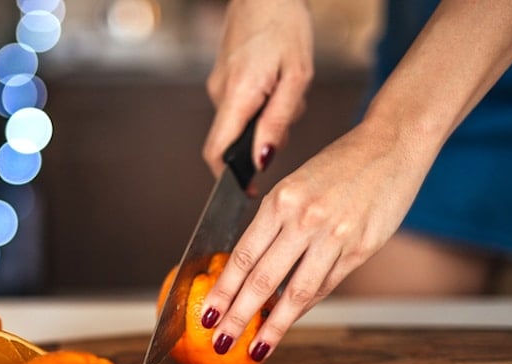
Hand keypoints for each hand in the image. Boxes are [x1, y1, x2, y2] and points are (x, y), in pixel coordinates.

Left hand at [201, 120, 432, 360]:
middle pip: (264, 278)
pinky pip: (326, 285)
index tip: (208, 312)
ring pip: (297, 291)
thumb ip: (275, 226)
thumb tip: (252, 270)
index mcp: (282, 201)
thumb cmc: (340, 165)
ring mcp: (336, 236)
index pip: (244, 256)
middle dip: (238, 315)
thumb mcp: (296, 185)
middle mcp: (306, 219)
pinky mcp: (362, 248)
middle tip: (220, 341)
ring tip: (255, 347)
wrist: (392, 144)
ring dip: (273, 325)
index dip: (223, 290)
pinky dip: (304, 307)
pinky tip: (289, 322)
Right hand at [203, 0, 313, 180]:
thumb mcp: (296, 76)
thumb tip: (262, 160)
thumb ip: (278, 121)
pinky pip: (241, 105)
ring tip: (287, 88)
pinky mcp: (223, 78)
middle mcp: (219, 94)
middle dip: (263, 140)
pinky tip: (277, 81)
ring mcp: (217, 85)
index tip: (248, 189)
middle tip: (290, 114)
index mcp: (236, 96)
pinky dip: (262, 103)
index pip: (216, 153)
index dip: (228, 178)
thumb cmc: (285, 26)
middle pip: (233, 140)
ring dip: (267, 118)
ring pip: (241, 122)